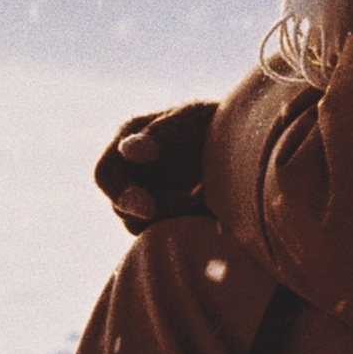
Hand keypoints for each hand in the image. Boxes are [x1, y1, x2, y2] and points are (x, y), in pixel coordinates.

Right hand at [92, 101, 218, 234]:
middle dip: (159, 209)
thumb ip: (161, 134)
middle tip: (198, 196)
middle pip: (121, 208)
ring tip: (210, 194)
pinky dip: (186, 225)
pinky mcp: (168, 218)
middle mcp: (131, 173)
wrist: (248, 145)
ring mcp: (147, 198)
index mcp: (128, 142)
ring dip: (175, 216)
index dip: (120, 193)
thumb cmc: (216, 122)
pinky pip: (165, 234)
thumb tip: (129, 152)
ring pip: (142, 226)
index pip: (104, 175)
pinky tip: (212, 207)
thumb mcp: (192, 119)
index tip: (147, 208)